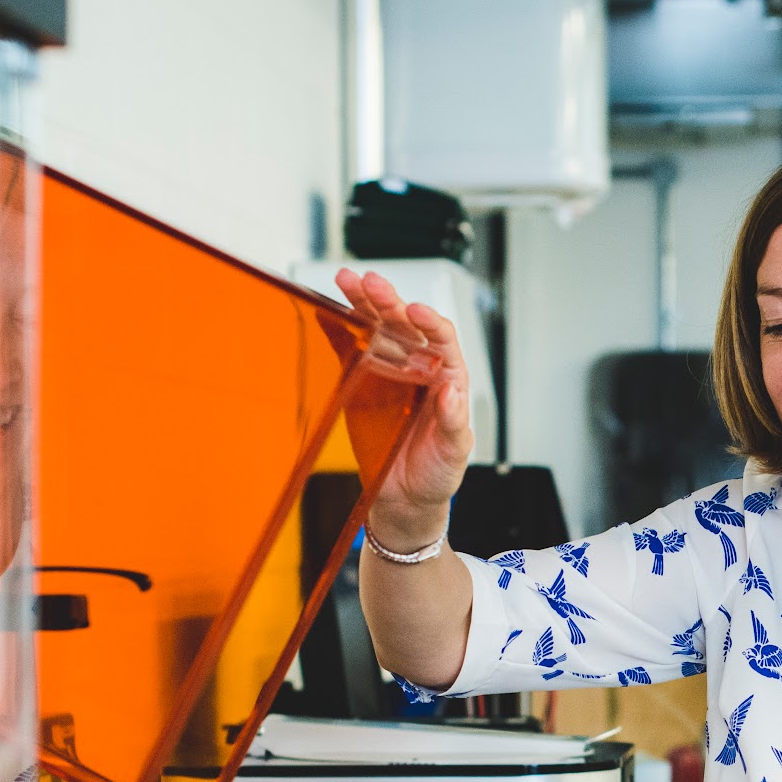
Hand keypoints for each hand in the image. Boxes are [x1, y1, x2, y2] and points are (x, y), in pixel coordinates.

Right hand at [337, 268, 473, 540]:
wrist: (405, 499)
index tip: (414, 311)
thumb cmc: (437, 474)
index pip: (442, 339)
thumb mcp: (453, 452)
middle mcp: (421, 368)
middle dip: (388, 301)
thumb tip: (453, 392)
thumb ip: (454, 423)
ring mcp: (391, 373)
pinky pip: (351, 350)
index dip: (428, 322)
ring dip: (362, 304)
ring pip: (378, 330)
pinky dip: (338, 330)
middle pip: (405, 325)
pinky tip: (326, 310)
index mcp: (449, 379)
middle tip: (371, 283)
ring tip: (346, 281)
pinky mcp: (365, 383)